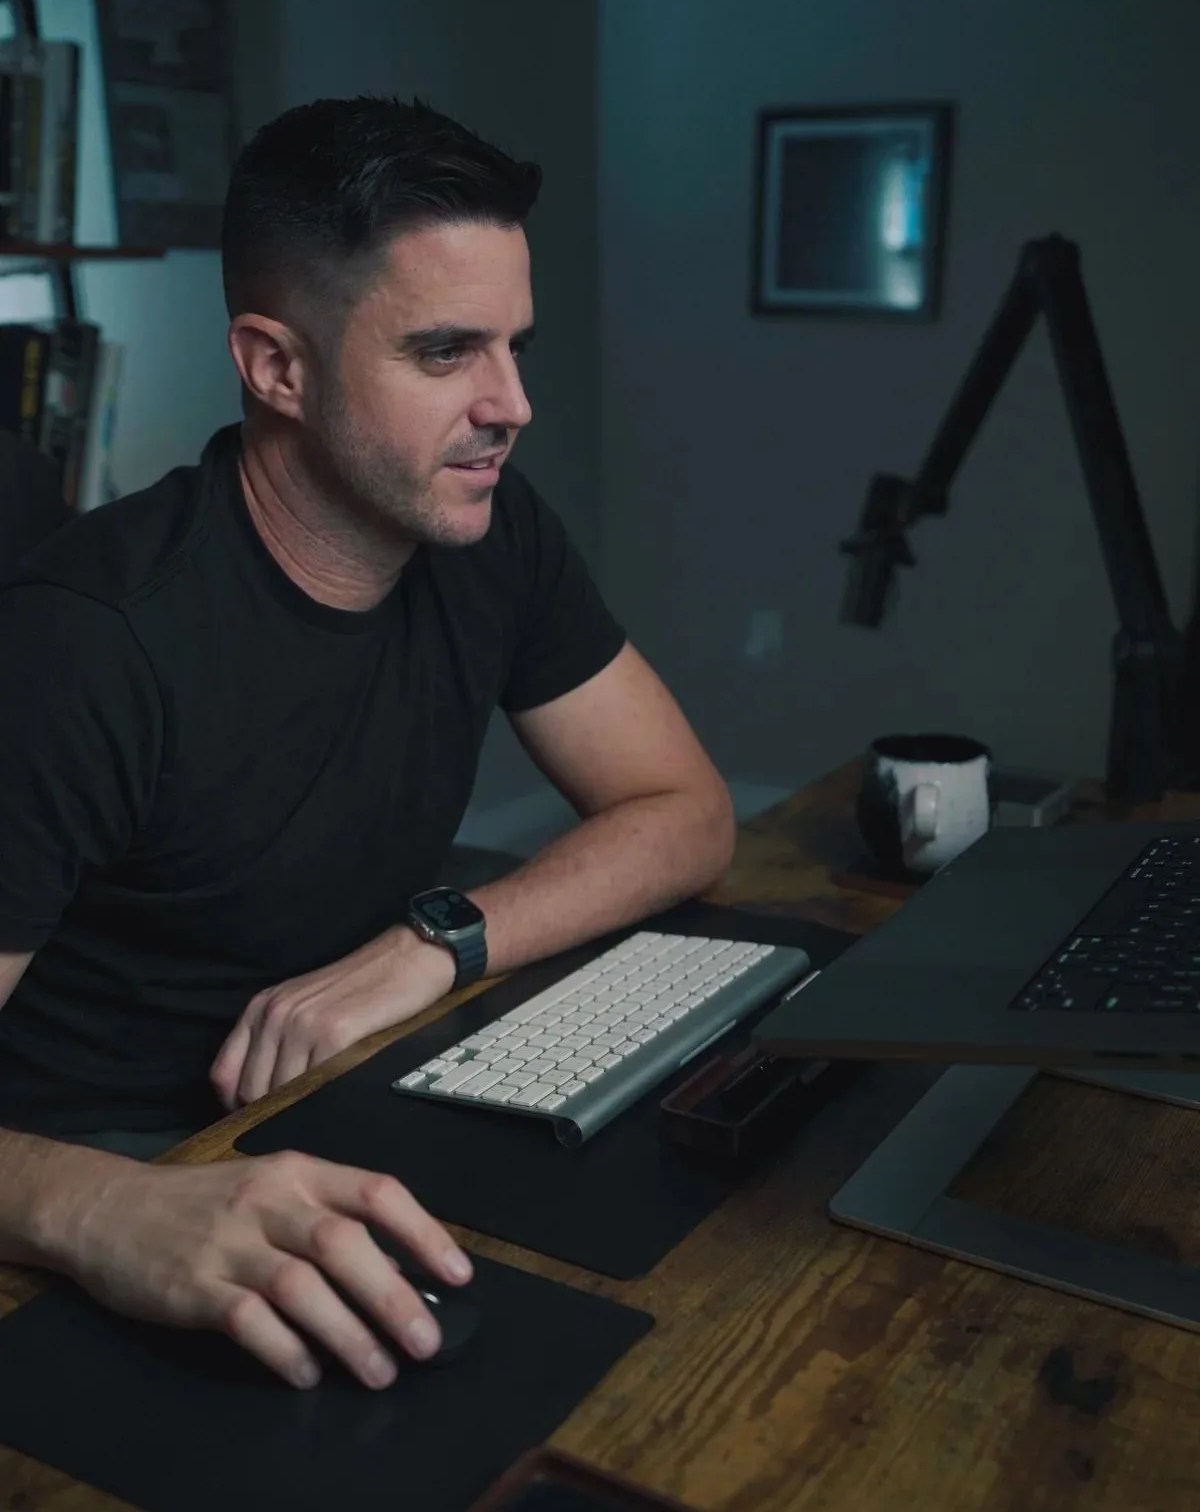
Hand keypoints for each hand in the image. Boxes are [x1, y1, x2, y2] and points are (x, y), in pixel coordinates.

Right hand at [54, 1148, 472, 1389]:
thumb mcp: (271, 1187)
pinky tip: (309, 1374)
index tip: (459, 1274)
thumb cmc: (206, 1203)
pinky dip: (286, 1351)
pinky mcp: (194, 1287)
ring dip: (350, 1334)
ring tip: (381, 1371)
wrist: (109, 1209)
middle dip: (395, 1296)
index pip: (377, 1192)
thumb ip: (327, 1215)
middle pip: (346, 1244)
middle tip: (427, 1342)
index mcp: (299, 1172)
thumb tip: (401, 1267)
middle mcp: (270, 1201)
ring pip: (303, 1287)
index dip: (424, 1233)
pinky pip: (250, 1322)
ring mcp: (230, 1243)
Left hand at [210, 926, 454, 1109]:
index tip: (258, 1119)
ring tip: (318, 1116)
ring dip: (297, 1113)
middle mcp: (275, 1014)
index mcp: (261, 1007)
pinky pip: (315, 1087)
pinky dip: (323, 1103)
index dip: (236, 1106)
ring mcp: (302, 1024)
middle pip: (251, 1092)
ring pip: (280, 1095)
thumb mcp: (303, 1005)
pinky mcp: (335, 1034)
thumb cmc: (360, 987)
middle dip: (269, 1115)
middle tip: (295, 1123)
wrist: (407, 958)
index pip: (224, 1075)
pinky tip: (337, 1103)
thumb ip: (277, 1041)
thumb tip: (263, 1097)